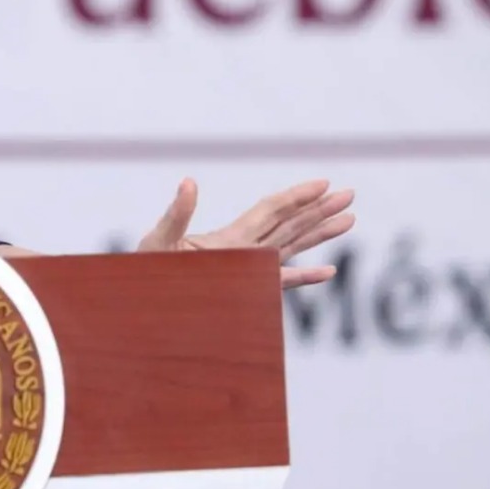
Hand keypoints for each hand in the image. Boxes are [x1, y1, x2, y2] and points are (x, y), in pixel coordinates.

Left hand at [137, 178, 354, 288]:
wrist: (139, 306)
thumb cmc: (144, 274)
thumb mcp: (159, 241)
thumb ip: (177, 214)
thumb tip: (190, 182)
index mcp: (226, 238)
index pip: (271, 211)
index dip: (297, 196)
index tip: (324, 182)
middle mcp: (241, 250)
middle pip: (288, 225)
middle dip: (318, 209)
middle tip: (350, 193)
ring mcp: (245, 271)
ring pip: (291, 248)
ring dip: (319, 234)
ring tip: (350, 220)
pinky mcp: (244, 294)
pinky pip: (281, 284)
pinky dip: (305, 277)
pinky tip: (328, 271)